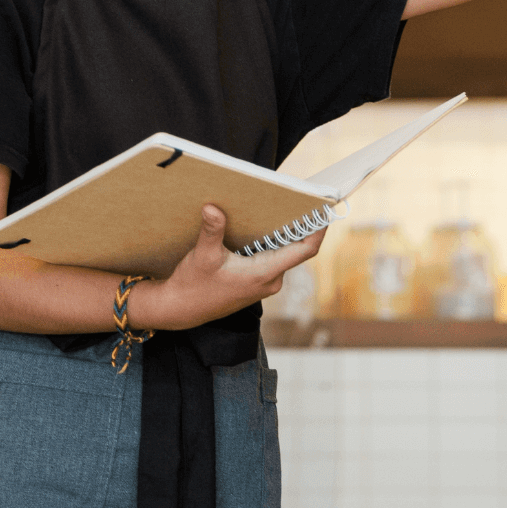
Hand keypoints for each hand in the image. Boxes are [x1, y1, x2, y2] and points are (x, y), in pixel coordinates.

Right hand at [134, 205, 324, 330]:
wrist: (181, 309)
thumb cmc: (193, 286)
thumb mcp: (203, 256)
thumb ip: (212, 231)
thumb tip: (212, 207)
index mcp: (265, 273)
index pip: (305, 251)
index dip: (319, 230)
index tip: (325, 211)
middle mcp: (271, 280)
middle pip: (297, 249)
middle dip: (300, 225)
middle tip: (303, 198)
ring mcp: (265, 284)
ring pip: (284, 254)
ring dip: (285, 233)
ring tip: (284, 207)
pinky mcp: (256, 283)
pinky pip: (273, 259)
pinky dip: (272, 243)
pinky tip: (263, 226)